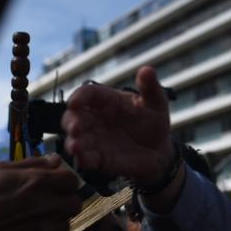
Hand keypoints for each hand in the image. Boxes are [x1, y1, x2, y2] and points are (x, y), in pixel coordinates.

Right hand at [62, 66, 173, 183]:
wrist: (159, 150)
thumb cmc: (154, 122)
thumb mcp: (156, 103)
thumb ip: (149, 88)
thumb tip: (147, 69)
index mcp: (106, 100)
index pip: (87, 94)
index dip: (78, 97)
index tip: (75, 103)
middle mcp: (95, 119)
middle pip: (73, 117)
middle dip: (71, 122)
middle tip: (75, 128)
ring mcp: (94, 139)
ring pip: (75, 139)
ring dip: (73, 143)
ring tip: (76, 147)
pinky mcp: (98, 158)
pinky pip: (86, 159)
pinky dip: (83, 160)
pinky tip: (85, 160)